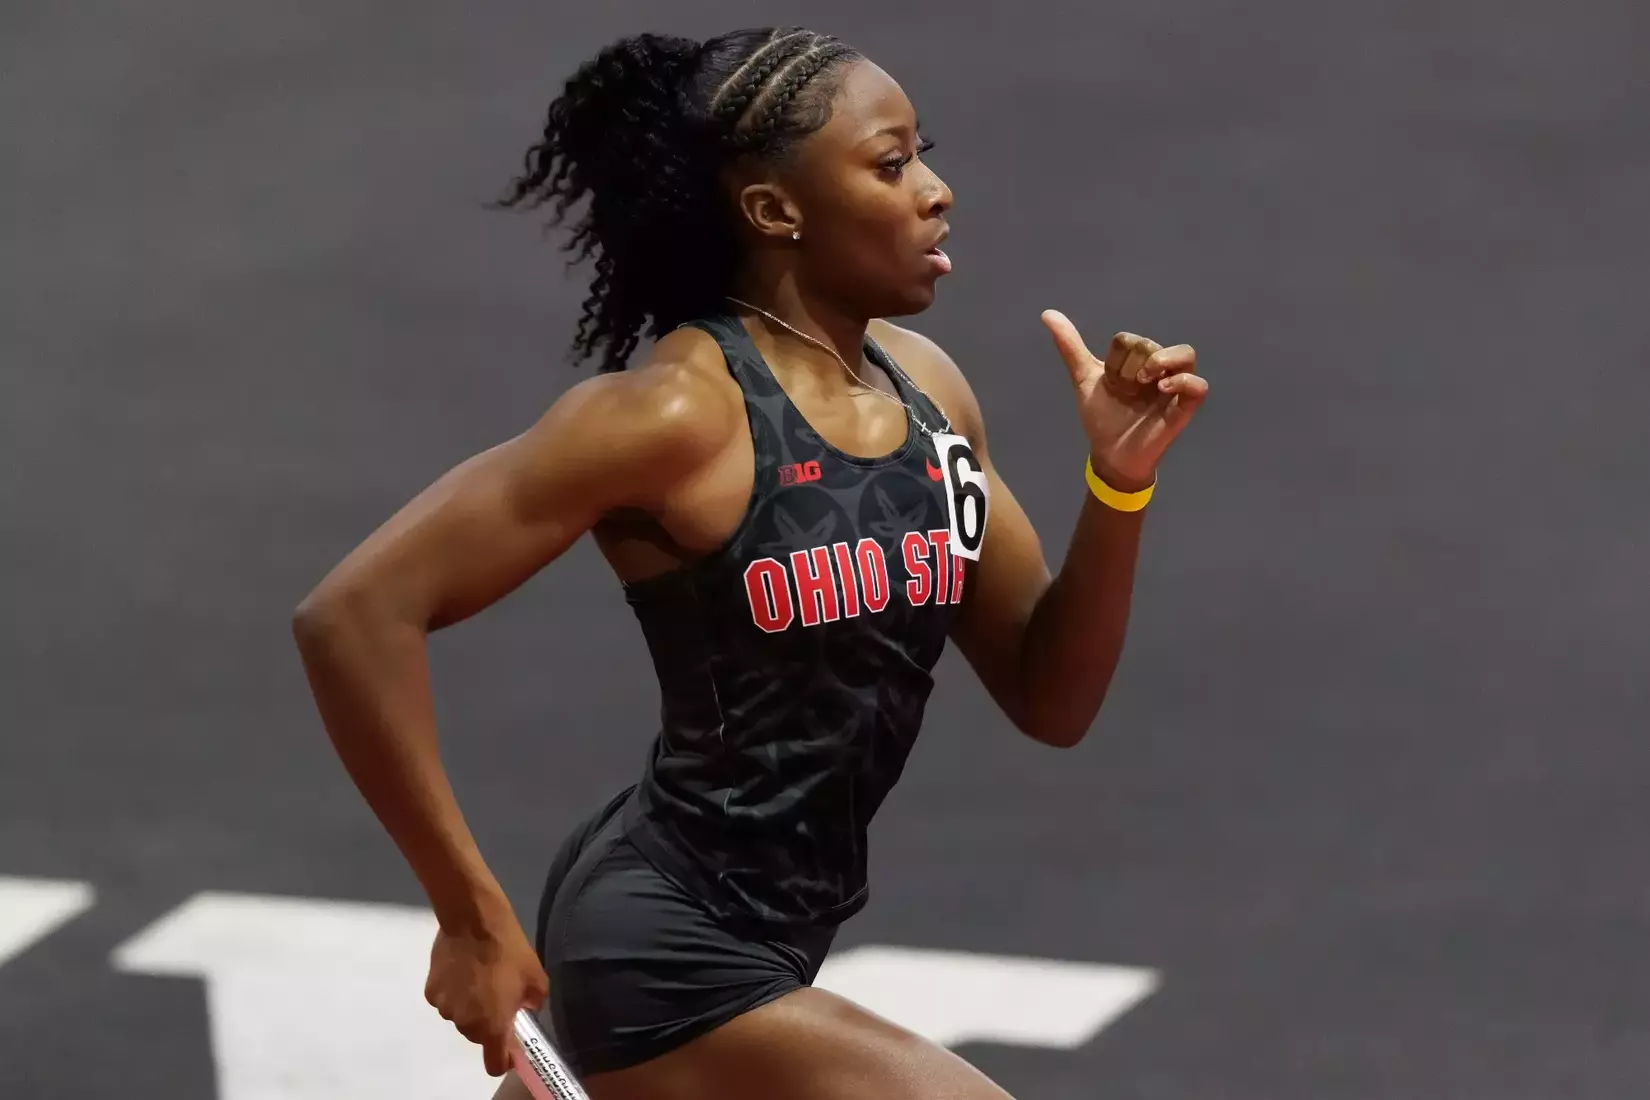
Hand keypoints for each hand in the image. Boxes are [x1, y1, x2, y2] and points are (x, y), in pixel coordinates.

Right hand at [425, 914, 548, 1075]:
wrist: (473, 920)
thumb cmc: (509, 950)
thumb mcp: (537, 978)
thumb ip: (534, 1004)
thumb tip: (525, 1010)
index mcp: (492, 1027)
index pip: (494, 1065)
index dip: (503, 1059)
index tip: (510, 1046)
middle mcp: (465, 1025)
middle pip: (478, 1036)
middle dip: (489, 1023)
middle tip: (499, 995)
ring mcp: (444, 1008)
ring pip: (461, 1017)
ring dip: (471, 1006)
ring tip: (480, 976)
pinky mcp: (430, 991)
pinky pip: (447, 1000)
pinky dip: (454, 991)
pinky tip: (462, 969)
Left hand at [1042, 310, 1207, 491]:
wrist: (1109, 453)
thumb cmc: (1102, 417)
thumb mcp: (1084, 379)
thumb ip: (1070, 347)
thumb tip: (1048, 314)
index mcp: (1136, 360)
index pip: (1129, 340)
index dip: (1116, 357)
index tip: (1110, 382)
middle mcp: (1158, 369)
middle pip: (1152, 345)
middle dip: (1134, 362)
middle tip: (1125, 386)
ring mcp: (1174, 387)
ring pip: (1186, 354)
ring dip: (1162, 361)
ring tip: (1145, 379)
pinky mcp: (1184, 408)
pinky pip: (1198, 386)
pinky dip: (1184, 382)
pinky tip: (1163, 389)